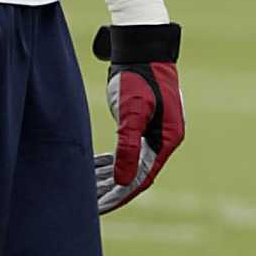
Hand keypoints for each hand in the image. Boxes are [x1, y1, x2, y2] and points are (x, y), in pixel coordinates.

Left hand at [92, 22, 183, 213]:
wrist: (141, 48)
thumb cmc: (137, 77)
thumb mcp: (131, 112)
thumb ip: (128, 147)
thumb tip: (123, 181)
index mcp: (167, 139)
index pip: (142, 178)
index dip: (120, 194)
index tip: (100, 208)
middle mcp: (164, 139)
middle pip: (137, 174)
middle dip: (112, 189)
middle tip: (88, 203)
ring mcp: (154, 131)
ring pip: (131, 163)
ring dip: (110, 175)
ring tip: (87, 188)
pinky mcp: (143, 123)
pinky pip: (129, 150)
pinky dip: (113, 159)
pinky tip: (96, 166)